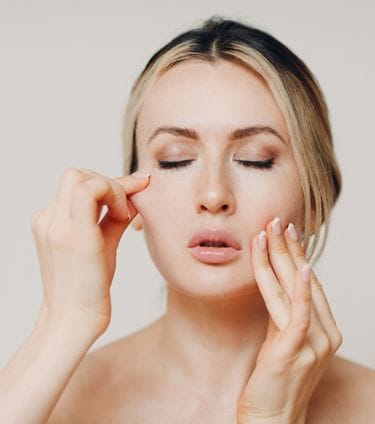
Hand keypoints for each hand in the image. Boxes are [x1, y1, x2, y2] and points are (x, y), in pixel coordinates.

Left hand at [31, 167, 150, 334]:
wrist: (69, 315)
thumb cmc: (92, 292)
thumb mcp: (112, 252)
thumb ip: (120, 218)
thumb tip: (132, 196)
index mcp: (72, 235)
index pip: (89, 186)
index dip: (117, 188)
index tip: (129, 205)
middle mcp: (53, 226)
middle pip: (77, 175)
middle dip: (105, 183)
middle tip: (120, 205)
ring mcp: (44, 224)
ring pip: (70, 182)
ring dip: (95, 189)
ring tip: (110, 210)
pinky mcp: (41, 226)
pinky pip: (64, 197)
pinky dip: (84, 198)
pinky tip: (96, 215)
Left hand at [236, 217, 342, 423]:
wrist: (272, 420)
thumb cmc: (275, 379)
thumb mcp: (282, 339)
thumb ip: (283, 314)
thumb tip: (275, 286)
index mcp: (324, 329)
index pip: (310, 284)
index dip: (297, 255)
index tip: (286, 231)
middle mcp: (325, 334)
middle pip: (305, 281)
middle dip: (289, 248)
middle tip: (278, 220)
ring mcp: (314, 343)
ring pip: (297, 290)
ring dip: (284, 258)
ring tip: (273, 231)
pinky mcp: (295, 351)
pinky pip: (300, 314)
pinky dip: (302, 290)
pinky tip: (301, 268)